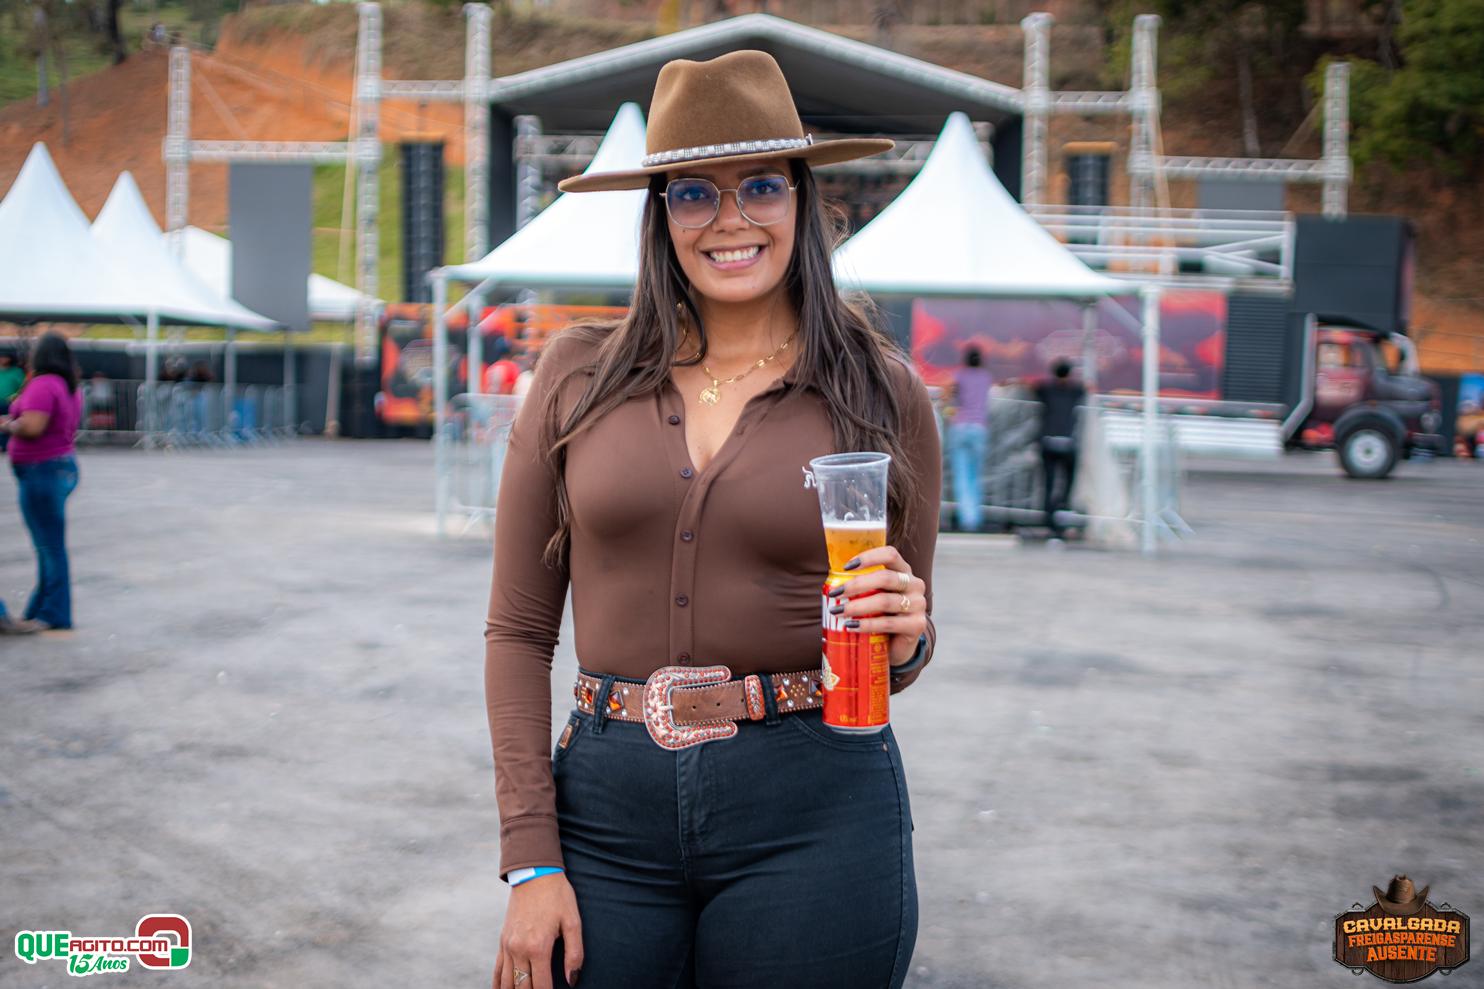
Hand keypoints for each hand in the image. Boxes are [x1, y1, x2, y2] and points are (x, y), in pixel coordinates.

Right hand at [494, 872, 583, 988]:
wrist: (533, 873)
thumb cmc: (557, 896)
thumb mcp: (573, 921)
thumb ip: (575, 954)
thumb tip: (572, 980)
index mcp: (538, 947)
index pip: (541, 986)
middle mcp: (519, 950)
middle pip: (522, 988)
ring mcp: (508, 946)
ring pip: (507, 983)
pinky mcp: (502, 941)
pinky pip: (497, 970)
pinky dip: (499, 985)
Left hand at [827, 544, 925, 665]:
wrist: (898, 643)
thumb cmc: (881, 614)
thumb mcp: (873, 595)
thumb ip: (862, 585)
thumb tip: (831, 582)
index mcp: (903, 571)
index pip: (890, 554)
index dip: (868, 557)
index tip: (846, 566)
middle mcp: (914, 584)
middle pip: (885, 578)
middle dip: (857, 585)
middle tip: (836, 593)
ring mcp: (919, 604)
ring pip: (885, 601)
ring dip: (858, 606)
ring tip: (839, 611)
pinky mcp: (917, 625)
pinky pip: (888, 623)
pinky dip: (867, 624)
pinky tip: (851, 626)